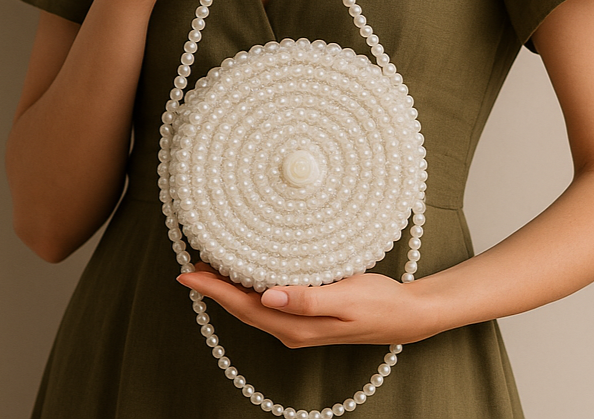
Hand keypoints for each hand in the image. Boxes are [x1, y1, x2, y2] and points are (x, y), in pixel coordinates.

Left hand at [177, 264, 437, 347]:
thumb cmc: (379, 303)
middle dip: (215, 288)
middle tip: (192, 263)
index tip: (188, 274)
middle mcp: (292, 331)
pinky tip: (248, 275)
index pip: (244, 306)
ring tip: (211, 266)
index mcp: (296, 327)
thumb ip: (306, 299)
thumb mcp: (345, 297)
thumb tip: (267, 297)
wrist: (405, 316)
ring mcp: (298, 327)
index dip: (213, 290)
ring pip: (253, 307)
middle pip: (242, 308)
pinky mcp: (306, 318)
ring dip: (230, 288)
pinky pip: (268, 305)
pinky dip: (250, 289)